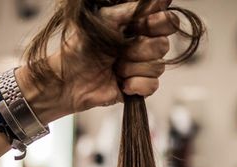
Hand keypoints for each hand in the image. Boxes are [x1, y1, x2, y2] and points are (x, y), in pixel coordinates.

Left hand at [18, 0, 178, 123]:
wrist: (69, 79)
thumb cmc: (82, 47)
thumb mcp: (106, 20)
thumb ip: (134, 9)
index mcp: (138, 25)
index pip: (167, 21)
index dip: (159, 24)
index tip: (141, 26)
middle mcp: (143, 45)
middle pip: (164, 45)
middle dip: (139, 49)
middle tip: (119, 50)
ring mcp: (142, 67)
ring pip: (158, 66)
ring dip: (133, 68)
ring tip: (115, 68)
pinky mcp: (140, 87)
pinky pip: (152, 86)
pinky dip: (136, 85)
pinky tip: (121, 83)